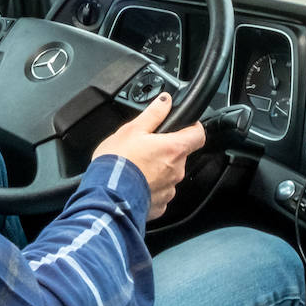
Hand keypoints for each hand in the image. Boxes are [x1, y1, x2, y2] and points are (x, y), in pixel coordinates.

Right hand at [93, 93, 204, 219]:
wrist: (106, 196)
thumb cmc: (118, 162)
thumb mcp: (132, 129)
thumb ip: (153, 114)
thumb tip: (166, 101)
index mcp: (173, 149)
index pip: (198, 135)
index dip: (194, 127)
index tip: (186, 124)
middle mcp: (176, 170)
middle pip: (180, 154)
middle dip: (166, 149)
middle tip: (146, 146)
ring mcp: (169, 190)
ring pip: (169, 174)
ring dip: (158, 169)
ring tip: (137, 166)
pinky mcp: (159, 205)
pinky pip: (159, 192)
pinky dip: (150, 187)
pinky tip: (135, 182)